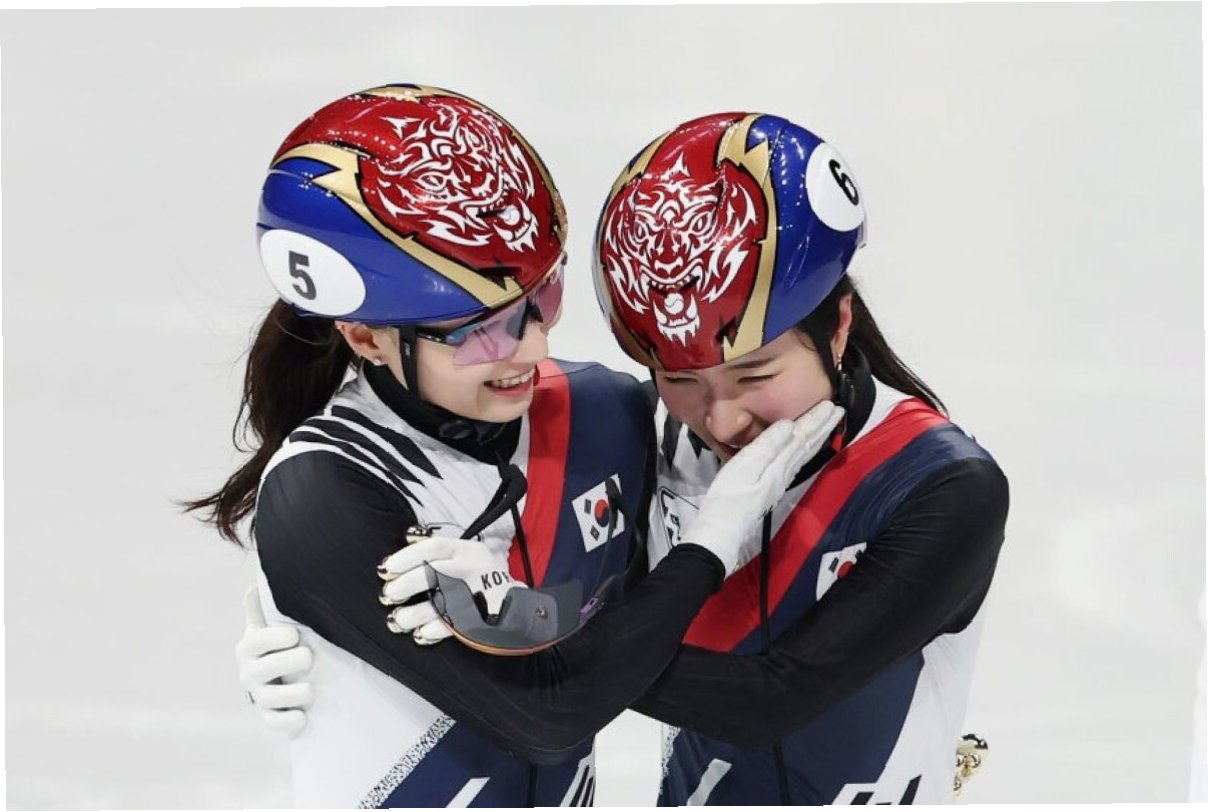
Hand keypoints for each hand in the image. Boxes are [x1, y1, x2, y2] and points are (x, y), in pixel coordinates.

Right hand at [235, 586, 313, 734]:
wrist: (282, 674)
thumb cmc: (282, 641)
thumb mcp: (272, 622)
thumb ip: (265, 607)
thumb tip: (255, 585)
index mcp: (250, 646)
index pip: (257, 641)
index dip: (275, 638)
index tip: (294, 634)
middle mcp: (249, 671)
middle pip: (265, 669)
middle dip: (291, 662)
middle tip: (309, 657)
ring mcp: (258, 695)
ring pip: (270, 698)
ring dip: (294, 694)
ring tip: (311, 689)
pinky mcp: (269, 715)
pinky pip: (274, 723)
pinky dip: (288, 722)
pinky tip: (304, 716)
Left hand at [378, 534, 525, 644]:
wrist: (516, 605)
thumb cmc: (481, 577)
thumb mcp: (465, 553)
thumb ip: (438, 549)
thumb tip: (406, 536)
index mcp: (467, 550)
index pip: (433, 547)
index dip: (406, 557)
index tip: (386, 568)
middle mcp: (472, 568)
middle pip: (432, 573)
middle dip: (405, 585)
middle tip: (388, 594)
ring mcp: (477, 594)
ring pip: (439, 603)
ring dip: (412, 613)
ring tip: (397, 619)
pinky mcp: (480, 618)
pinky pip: (451, 626)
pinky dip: (432, 630)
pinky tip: (419, 633)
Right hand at [684, 400, 844, 575]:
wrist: (723, 529)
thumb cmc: (730, 496)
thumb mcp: (746, 466)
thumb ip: (768, 445)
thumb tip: (790, 425)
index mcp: (780, 465)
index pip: (802, 437)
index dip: (815, 420)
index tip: (831, 405)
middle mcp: (784, 472)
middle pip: (807, 446)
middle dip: (822, 427)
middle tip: (838, 411)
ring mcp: (778, 481)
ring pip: (803, 454)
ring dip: (816, 437)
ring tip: (826, 425)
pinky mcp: (770, 487)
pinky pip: (794, 462)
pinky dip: (803, 451)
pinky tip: (801, 449)